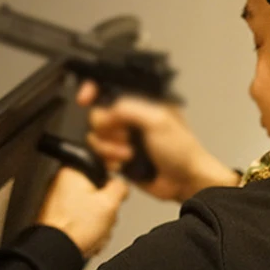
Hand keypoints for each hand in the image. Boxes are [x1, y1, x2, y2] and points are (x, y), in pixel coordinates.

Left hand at [36, 167, 128, 258]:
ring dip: (100, 221)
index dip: (114, 172)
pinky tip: (90, 238)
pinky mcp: (59, 218)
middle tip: (106, 217)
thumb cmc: (74, 228)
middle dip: (107, 207)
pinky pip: (83, 219)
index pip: (100, 164)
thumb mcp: (109, 203)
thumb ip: (120, 188)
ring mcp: (59, 202)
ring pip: (92, 207)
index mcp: (72, 172)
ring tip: (96, 232)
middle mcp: (62, 183)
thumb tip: (122, 185)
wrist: (57, 251)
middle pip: (98, 189)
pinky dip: (89, 228)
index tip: (120, 182)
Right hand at [76, 81, 239, 202]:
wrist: (185, 181)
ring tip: (130, 154)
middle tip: (126, 137)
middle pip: (97, 116)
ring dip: (110, 148)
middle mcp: (130, 118)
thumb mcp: (157, 120)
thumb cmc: (182, 149)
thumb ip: (129, 108)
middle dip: (108, 130)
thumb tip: (106, 110)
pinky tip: (125, 164)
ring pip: (96, 138)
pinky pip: (100, 156)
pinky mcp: (119, 157)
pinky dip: (110, 161)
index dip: (92, 90)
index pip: (109, 88)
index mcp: (141, 102)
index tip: (85, 99)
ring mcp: (123, 138)